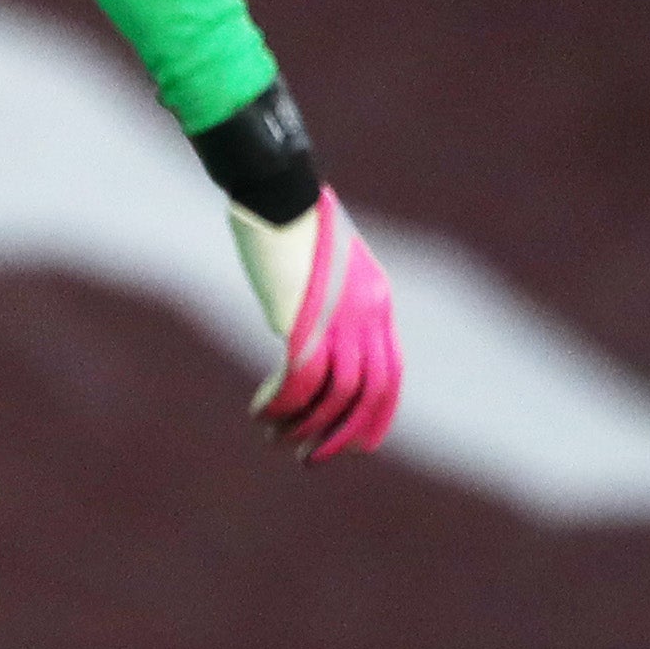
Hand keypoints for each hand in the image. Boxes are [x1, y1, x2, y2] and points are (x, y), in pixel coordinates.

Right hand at [229, 192, 401, 461]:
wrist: (277, 191)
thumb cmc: (290, 220)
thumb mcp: (323, 266)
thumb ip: (330, 301)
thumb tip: (312, 335)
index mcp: (377, 302)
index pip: (389, 375)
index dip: (373, 416)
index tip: (354, 445)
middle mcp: (367, 314)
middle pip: (366, 394)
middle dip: (338, 434)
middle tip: (309, 458)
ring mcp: (338, 317)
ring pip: (333, 394)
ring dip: (303, 424)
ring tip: (274, 436)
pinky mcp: (304, 317)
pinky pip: (299, 379)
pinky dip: (279, 403)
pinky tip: (259, 410)